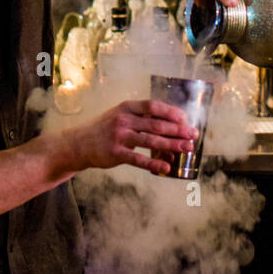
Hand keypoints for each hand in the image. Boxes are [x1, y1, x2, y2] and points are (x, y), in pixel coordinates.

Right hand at [67, 100, 196, 176]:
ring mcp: (119, 136)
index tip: (185, 118)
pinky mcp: (115, 153)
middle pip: (156, 124)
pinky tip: (167, 167)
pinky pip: (138, 160)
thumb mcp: (119, 115)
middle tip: (193, 135)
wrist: (79, 143)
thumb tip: (168, 123)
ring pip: (151, 141)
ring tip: (187, 148)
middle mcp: (123, 120)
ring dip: (172, 145)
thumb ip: (140, 117)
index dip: (170, 111)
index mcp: (126, 108)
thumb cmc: (104, 129)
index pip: (152, 106)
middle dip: (177, 130)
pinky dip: (154, 164)